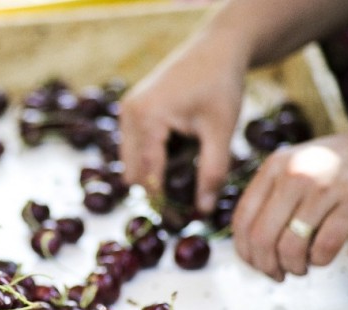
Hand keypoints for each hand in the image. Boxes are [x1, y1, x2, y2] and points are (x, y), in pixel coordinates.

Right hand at [119, 37, 246, 212]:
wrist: (216, 48)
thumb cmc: (221, 85)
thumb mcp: (221, 131)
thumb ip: (212, 172)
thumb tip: (203, 211)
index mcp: (146, 118)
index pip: (148, 175)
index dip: (163, 203)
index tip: (180, 223)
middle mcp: (129, 115)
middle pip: (133, 173)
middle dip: (155, 192)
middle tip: (184, 209)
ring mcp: (126, 112)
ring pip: (131, 163)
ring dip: (153, 176)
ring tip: (185, 180)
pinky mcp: (131, 111)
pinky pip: (134, 149)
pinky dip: (152, 160)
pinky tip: (180, 157)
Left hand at [231, 121, 347, 280]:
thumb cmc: (340, 164)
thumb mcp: (295, 165)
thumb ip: (271, 195)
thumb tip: (249, 245)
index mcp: (274, 167)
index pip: (242, 219)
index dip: (245, 251)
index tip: (256, 264)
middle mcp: (295, 174)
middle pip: (262, 237)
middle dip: (266, 265)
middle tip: (278, 274)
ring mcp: (326, 186)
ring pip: (291, 246)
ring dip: (294, 267)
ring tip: (302, 268)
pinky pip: (325, 245)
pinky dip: (319, 260)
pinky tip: (322, 258)